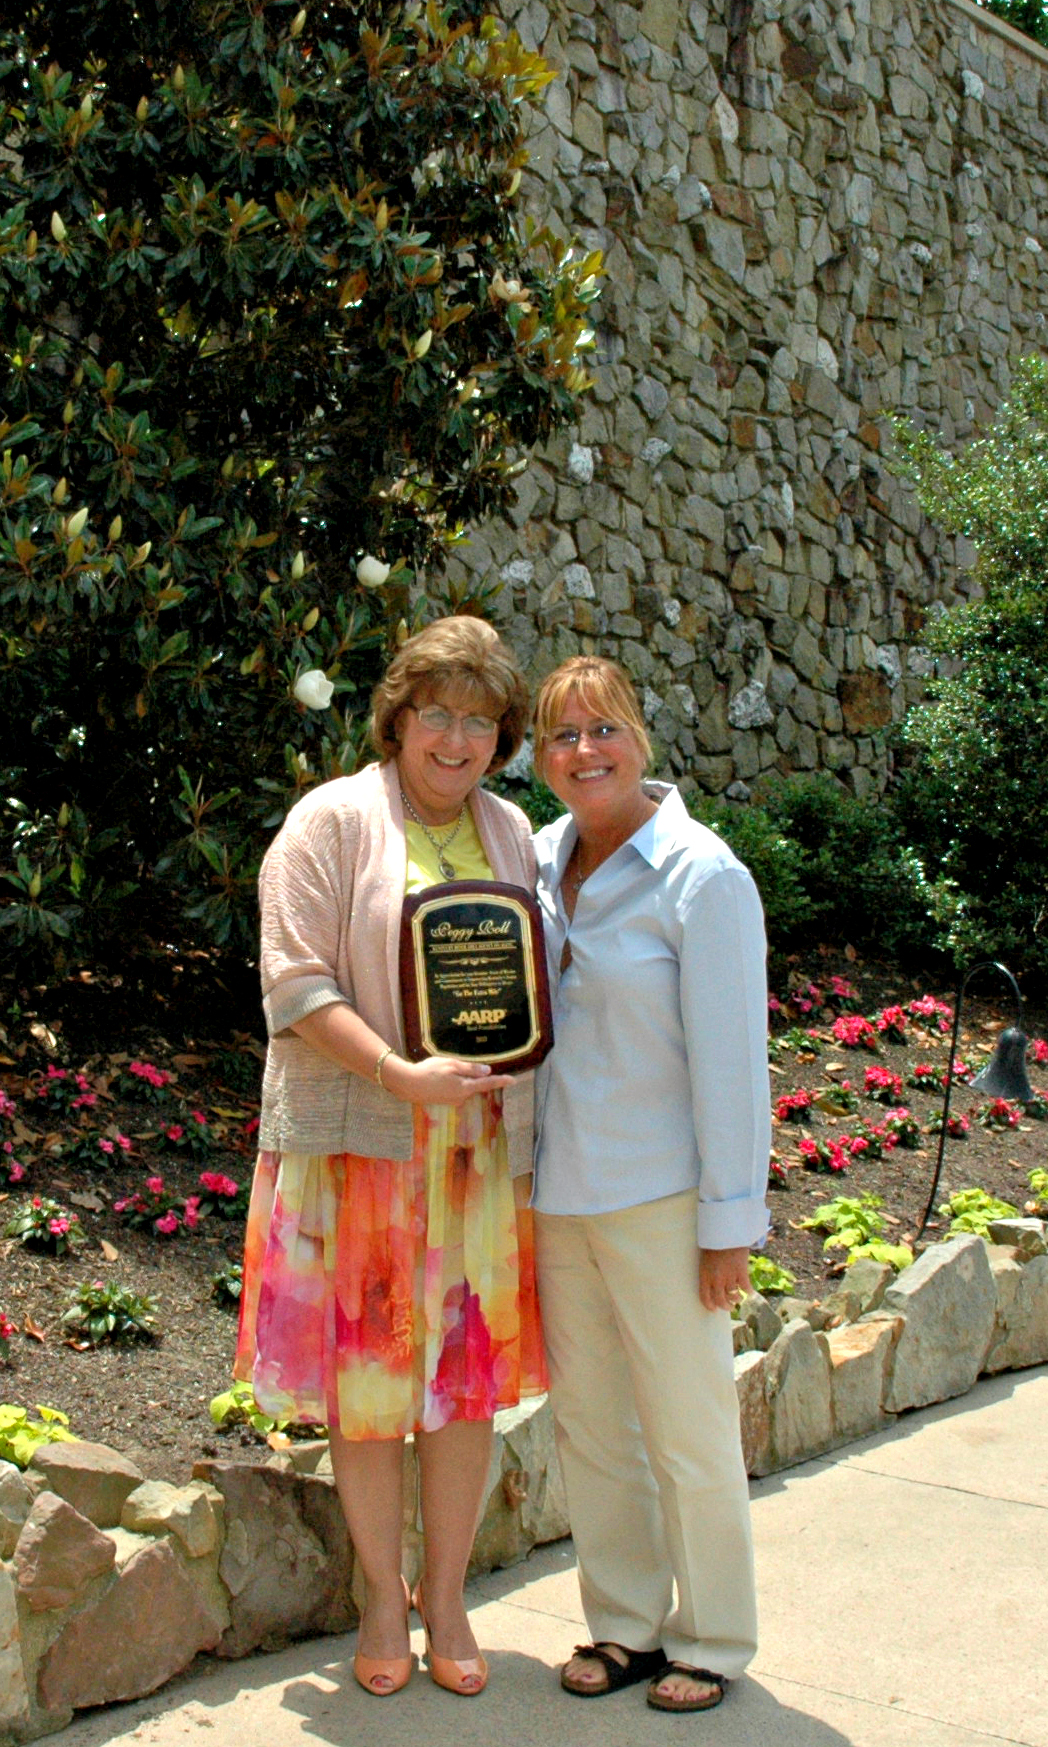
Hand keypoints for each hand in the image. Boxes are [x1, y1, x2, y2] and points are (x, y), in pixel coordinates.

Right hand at [385, 1055, 513, 1106]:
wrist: (408, 1084)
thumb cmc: (429, 1071)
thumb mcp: (452, 1065)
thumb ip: (471, 1069)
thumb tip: (488, 1071)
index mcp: (465, 1088)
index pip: (487, 1084)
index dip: (501, 1081)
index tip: (513, 1080)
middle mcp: (461, 1097)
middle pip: (475, 1086)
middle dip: (473, 1076)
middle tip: (458, 1065)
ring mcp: (452, 1101)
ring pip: (464, 1087)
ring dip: (461, 1079)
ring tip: (443, 1069)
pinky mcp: (444, 1101)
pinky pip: (455, 1090)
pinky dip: (453, 1083)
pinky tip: (440, 1076)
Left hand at [698, 1246, 750, 1312]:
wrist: (725, 1231)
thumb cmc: (713, 1242)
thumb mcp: (704, 1258)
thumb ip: (708, 1271)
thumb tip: (713, 1281)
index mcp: (704, 1275)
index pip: (705, 1297)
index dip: (709, 1306)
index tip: (714, 1309)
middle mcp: (716, 1279)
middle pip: (721, 1301)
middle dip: (725, 1306)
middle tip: (729, 1307)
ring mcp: (729, 1276)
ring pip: (734, 1296)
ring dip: (736, 1298)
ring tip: (737, 1298)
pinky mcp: (741, 1272)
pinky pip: (746, 1287)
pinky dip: (748, 1291)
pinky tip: (749, 1292)